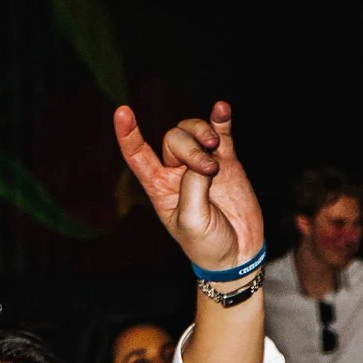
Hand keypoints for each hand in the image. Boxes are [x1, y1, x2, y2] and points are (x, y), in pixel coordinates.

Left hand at [116, 102, 264, 274]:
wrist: (239, 253)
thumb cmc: (208, 245)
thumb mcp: (192, 221)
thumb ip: (193, 187)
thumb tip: (204, 160)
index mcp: (159, 187)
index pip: (137, 155)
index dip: (128, 134)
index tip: (123, 112)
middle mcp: (177, 172)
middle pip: (173, 139)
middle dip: (190, 147)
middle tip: (209, 169)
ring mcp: (202, 164)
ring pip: (193, 131)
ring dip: (203, 132)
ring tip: (216, 146)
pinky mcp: (227, 163)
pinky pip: (222, 134)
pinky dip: (220, 119)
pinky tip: (222, 108)